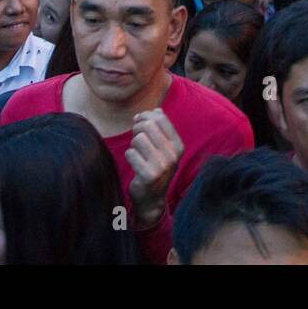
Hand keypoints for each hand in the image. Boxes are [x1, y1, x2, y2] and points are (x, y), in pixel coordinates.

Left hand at [125, 109, 183, 228]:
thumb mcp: (163, 148)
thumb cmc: (155, 167)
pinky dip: (129, 156)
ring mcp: (162, 166)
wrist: (151, 198)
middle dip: (137, 128)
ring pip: (138, 138)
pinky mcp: (149, 175)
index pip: (160, 117)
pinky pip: (131, 153)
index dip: (145, 115)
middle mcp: (173, 155)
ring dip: (133, 144)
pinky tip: (135, 164)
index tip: (139, 121)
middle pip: (147, 125)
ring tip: (138, 153)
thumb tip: (154, 110)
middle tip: (136, 137)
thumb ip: (160, 129)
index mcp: (178, 145)